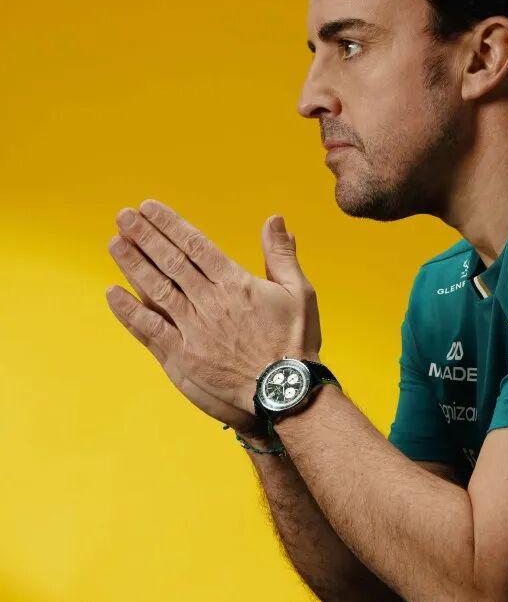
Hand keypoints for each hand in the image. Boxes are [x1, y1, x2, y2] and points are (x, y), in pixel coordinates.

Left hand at [105, 200, 321, 424]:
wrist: (286, 393)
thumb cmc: (296, 342)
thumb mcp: (299, 292)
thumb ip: (281, 255)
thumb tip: (275, 220)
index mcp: (236, 284)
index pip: (196, 245)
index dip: (169, 224)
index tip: (149, 208)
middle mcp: (210, 302)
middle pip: (171, 262)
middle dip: (144, 236)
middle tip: (124, 216)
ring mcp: (193, 330)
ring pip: (156, 289)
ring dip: (132, 265)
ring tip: (115, 243)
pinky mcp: (183, 357)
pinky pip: (150, 329)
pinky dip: (129, 311)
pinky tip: (112, 293)